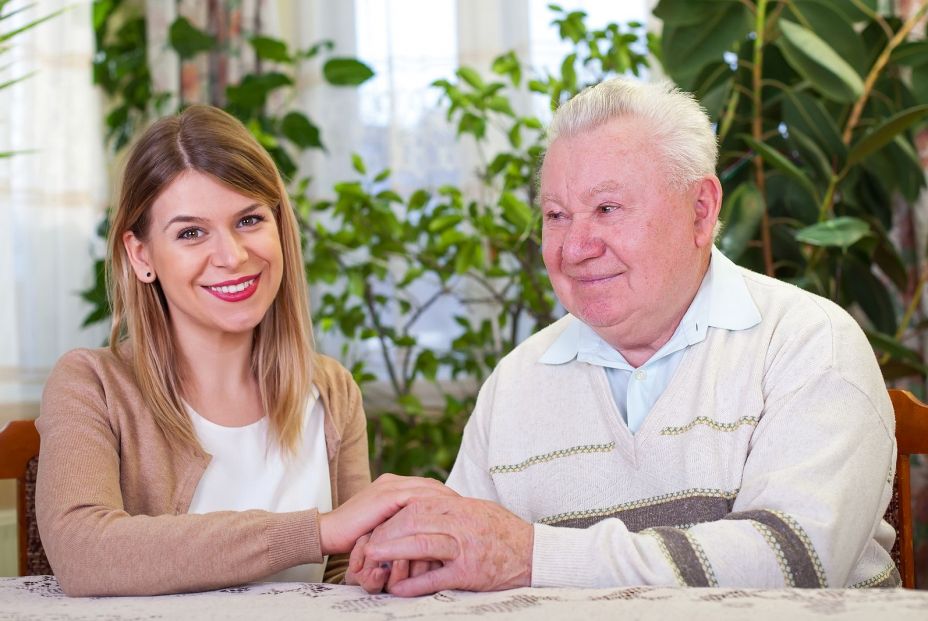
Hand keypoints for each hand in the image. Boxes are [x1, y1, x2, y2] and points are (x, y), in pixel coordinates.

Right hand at [319, 474, 455, 554]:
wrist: (328, 533)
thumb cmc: (355, 536)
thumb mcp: (386, 527)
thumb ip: (404, 522)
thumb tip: (430, 532)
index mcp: (393, 485)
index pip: (428, 488)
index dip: (448, 498)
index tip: (465, 510)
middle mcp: (393, 481)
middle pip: (432, 486)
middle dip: (453, 498)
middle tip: (472, 511)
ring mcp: (389, 486)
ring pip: (428, 490)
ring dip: (447, 501)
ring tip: (465, 514)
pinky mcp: (386, 495)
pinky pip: (417, 498)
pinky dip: (433, 505)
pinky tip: (447, 515)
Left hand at [358, 496, 533, 595]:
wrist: (533, 554)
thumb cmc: (502, 531)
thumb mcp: (476, 510)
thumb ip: (449, 507)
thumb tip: (419, 505)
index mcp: (460, 506)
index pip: (417, 505)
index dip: (394, 515)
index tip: (377, 524)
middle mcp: (461, 524)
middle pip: (414, 522)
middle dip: (386, 532)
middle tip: (367, 542)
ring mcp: (465, 549)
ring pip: (422, 545)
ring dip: (393, 553)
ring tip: (372, 559)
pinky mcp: (469, 573)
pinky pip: (436, 578)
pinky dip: (414, 584)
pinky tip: (397, 589)